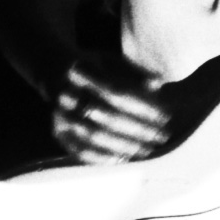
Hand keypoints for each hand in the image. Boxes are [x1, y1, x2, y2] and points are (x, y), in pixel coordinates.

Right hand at [52, 54, 170, 163]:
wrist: (54, 73)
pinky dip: (102, 157)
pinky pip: (79, 150)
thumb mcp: (112, 60)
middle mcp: (66, 94)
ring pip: (94, 135)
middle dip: (139, 129)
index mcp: (81, 71)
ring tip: (149, 149)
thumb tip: (159, 83)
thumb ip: (135, 71)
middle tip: (162, 135)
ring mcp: (59, 115)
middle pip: (107, 116)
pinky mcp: (57, 133)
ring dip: (124, 145)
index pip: (117, 92)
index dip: (143, 107)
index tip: (165, 115)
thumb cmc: (94, 67)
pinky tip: (124, 159)